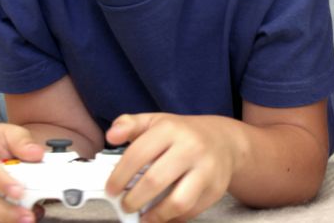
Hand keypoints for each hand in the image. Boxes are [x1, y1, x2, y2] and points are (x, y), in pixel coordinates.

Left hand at [105, 113, 237, 222]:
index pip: (138, 155)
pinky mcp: (216, 188)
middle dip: (133, 200)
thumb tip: (112, 135)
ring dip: (155, 216)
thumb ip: (130, 125)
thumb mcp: (156, 121)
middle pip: (154, 181)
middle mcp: (191, 147)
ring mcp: (207, 169)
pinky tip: (163, 214)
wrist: (223, 140)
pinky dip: (173, 217)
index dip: (119, 176)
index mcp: (171, 129)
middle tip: (125, 206)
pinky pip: (191, 211)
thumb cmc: (182, 134)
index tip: (111, 190)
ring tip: (144, 217)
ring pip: (177, 202)